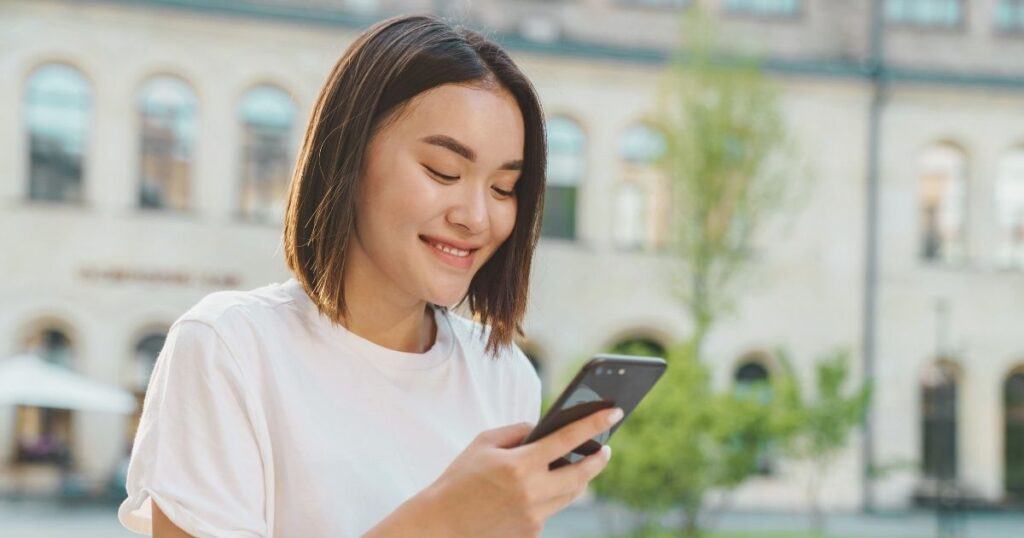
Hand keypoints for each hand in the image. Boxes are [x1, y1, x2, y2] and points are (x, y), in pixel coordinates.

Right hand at [425, 407, 622, 537]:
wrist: (441, 524)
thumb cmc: (460, 478)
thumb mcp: (483, 443)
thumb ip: (517, 431)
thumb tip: (542, 429)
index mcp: (520, 465)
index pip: (568, 439)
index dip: (595, 424)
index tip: (614, 412)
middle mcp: (532, 492)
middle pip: (582, 473)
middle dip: (599, 458)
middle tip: (606, 448)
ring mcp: (534, 516)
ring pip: (571, 494)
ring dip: (580, 478)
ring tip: (584, 464)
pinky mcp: (531, 532)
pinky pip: (550, 509)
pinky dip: (549, 496)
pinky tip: (542, 489)